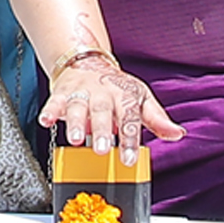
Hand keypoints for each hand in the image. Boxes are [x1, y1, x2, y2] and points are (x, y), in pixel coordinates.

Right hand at [41, 51, 180, 154]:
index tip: (129, 160)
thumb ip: (157, 119)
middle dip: (102, 131)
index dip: (130, 140)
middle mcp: (103, 93)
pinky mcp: (63, 92)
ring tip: (76, 139)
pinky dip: (49, 111)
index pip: (130, 119)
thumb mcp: (141, 100)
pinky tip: (46, 121)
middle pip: (103, 112)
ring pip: (78, 106)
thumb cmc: (117, 87)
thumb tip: (177, 133)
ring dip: (76, 122)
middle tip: (102, 149)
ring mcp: (82, 92)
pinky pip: (55, 101)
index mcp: (125, 96)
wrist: (89, 62)